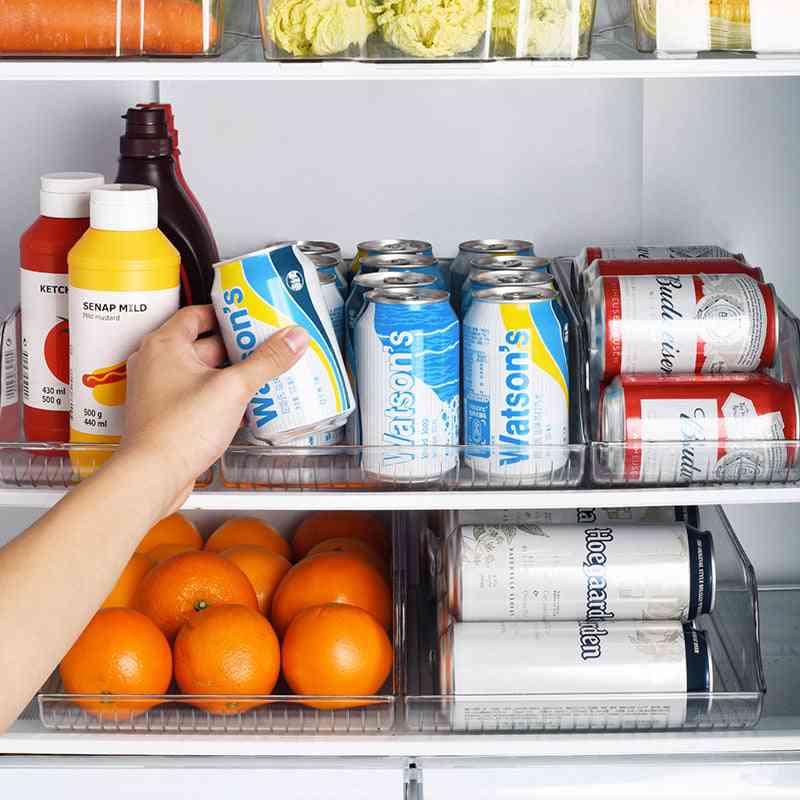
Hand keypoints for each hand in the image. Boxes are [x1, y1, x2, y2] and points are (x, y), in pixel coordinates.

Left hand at [119, 305, 308, 514]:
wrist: (154, 475)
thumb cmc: (177, 430)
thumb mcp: (233, 388)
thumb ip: (266, 362)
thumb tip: (292, 339)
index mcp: (164, 345)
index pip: (197, 314)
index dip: (226, 313)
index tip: (249, 315)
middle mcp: (155, 364)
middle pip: (202, 343)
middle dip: (235, 347)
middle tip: (263, 345)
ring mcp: (158, 391)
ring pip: (200, 372)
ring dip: (228, 373)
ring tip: (259, 374)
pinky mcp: (165, 415)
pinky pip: (196, 395)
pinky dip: (218, 395)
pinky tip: (241, 404)